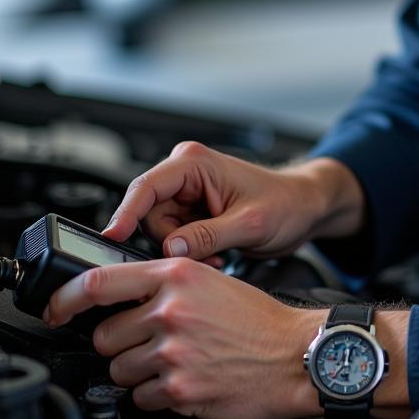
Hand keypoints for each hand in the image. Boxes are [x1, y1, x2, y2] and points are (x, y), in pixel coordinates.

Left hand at [43, 259, 412, 418]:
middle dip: (122, 344)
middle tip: (154, 342)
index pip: (97, 282)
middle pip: (103, 336)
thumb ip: (165, 284)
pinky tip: (188, 380)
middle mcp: (171, 310)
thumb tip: (120, 298)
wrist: (297, 354)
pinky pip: (141, 398)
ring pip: (119, 370)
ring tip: (177, 362)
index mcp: (178, 276)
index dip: (63, 298)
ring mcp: (173, 351)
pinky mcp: (179, 389)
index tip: (53, 309)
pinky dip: (158, 395)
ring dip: (139, 371)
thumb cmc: (260, 320)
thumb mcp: (213, 280)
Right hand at [102, 141, 365, 262]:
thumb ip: (208, 236)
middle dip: (172, 242)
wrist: (306, 208)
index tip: (112, 239)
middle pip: (149, 215)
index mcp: (195, 163)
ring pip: (159, 231)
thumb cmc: (287, 203)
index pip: (145, 188)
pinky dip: (191, 252)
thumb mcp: (250, 223)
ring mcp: (188, 194)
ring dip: (184, 250)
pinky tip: (217, 253)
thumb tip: (171, 250)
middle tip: (208, 254)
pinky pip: (174, 238)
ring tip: (219, 253)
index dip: (125, 215)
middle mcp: (186, 174)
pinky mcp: (192, 213)